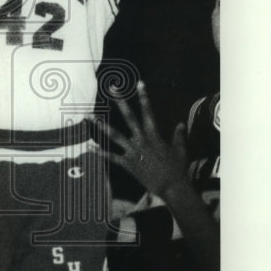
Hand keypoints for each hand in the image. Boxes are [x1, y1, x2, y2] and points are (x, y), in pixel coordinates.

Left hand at [102, 81, 187, 198]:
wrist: (171, 187)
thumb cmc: (177, 168)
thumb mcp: (180, 149)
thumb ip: (178, 136)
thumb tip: (180, 124)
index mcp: (154, 134)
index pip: (148, 111)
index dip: (143, 97)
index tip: (139, 83)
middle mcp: (141, 140)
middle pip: (129, 117)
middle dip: (120, 102)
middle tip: (112, 88)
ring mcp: (132, 151)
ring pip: (115, 135)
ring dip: (102, 126)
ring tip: (91, 117)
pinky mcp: (127, 164)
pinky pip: (111, 157)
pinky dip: (100, 152)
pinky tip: (90, 147)